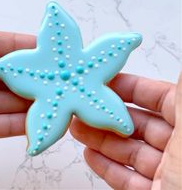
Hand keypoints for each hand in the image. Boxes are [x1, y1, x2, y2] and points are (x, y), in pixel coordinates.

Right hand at [70, 73, 181, 189]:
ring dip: (101, 141)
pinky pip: (128, 179)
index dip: (131, 89)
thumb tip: (179, 70)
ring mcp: (168, 172)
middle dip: (108, 116)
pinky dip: (108, 168)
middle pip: (138, 125)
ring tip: (78, 130)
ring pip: (129, 151)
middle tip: (83, 110)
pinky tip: (91, 155)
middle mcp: (180, 148)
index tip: (105, 83)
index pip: (160, 98)